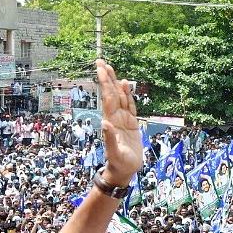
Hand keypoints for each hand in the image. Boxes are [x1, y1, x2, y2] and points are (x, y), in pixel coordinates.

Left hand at [96, 59, 143, 186]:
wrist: (124, 170)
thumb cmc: (119, 163)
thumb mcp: (115, 153)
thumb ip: (110, 138)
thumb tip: (105, 123)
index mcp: (111, 121)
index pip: (108, 98)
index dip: (105, 83)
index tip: (101, 69)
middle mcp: (116, 117)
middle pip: (111, 93)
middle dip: (106, 78)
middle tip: (101, 62)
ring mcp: (123, 119)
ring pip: (119, 97)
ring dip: (114, 83)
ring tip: (110, 68)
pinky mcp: (131, 123)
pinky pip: (129, 105)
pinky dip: (127, 94)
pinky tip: (125, 85)